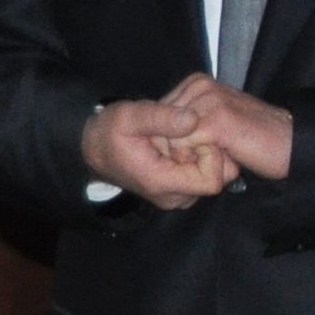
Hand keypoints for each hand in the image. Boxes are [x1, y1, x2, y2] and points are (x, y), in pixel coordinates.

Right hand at [83, 95, 229, 207]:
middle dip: (209, 151)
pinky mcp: (182, 190)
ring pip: (216, 175)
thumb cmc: (110, 133)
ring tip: (181, 136)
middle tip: (186, 132)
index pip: (211, 180)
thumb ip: (161, 118)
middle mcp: (175, 198)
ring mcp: (180, 196)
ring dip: (205, 153)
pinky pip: (207, 174)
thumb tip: (194, 119)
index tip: (194, 132)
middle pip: (218, 178)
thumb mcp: (129, 116)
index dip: (210, 153)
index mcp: (162, 184)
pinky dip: (201, 157)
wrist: (96, 149)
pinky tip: (183, 142)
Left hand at [162, 72, 294, 183]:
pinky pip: (182, 146)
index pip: (158, 113)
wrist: (289, 144)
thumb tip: (161, 134)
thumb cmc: (254, 137)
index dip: (168, 140)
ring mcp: (208, 101)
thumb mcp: (215, 121)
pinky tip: (218, 159)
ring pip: (169, 137)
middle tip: (204, 156)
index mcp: (197, 82)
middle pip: (159, 125)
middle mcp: (200, 85)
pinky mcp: (216, 120)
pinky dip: (194, 161)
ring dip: (186, 157)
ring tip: (213, 157)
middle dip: (174, 149)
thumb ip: (189, 120)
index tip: (195, 151)